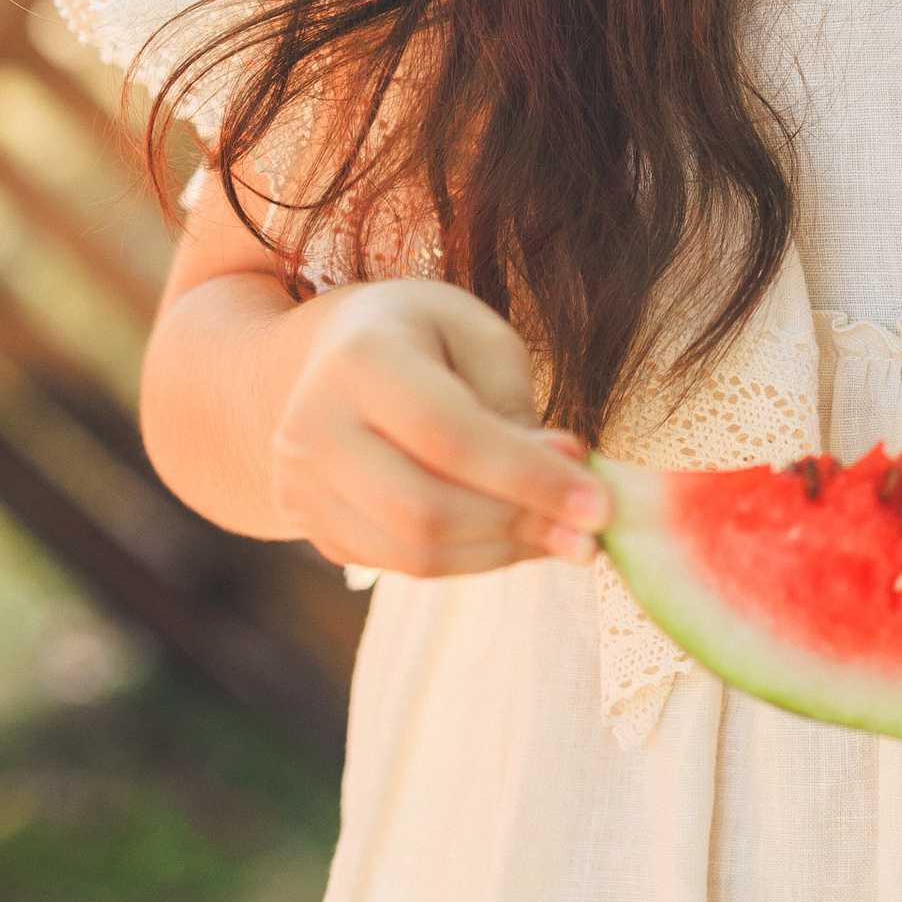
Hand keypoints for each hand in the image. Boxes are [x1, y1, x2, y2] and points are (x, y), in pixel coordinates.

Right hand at [267, 278, 611, 575]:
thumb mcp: (475, 335)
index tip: (601, 504)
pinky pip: (400, 565)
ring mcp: (300, 485)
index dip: (528, 476)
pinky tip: (514, 534)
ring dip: (502, 553)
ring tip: (561, 535)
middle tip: (590, 532)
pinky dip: (470, 559)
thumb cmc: (420, 338)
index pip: (448, 434)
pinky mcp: (310, 528)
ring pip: (412, 553)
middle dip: (519, 526)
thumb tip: (565, 482)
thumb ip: (514, 407)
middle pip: (423, 509)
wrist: (320, 361)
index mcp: (359, 356)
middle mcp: (311, 425)